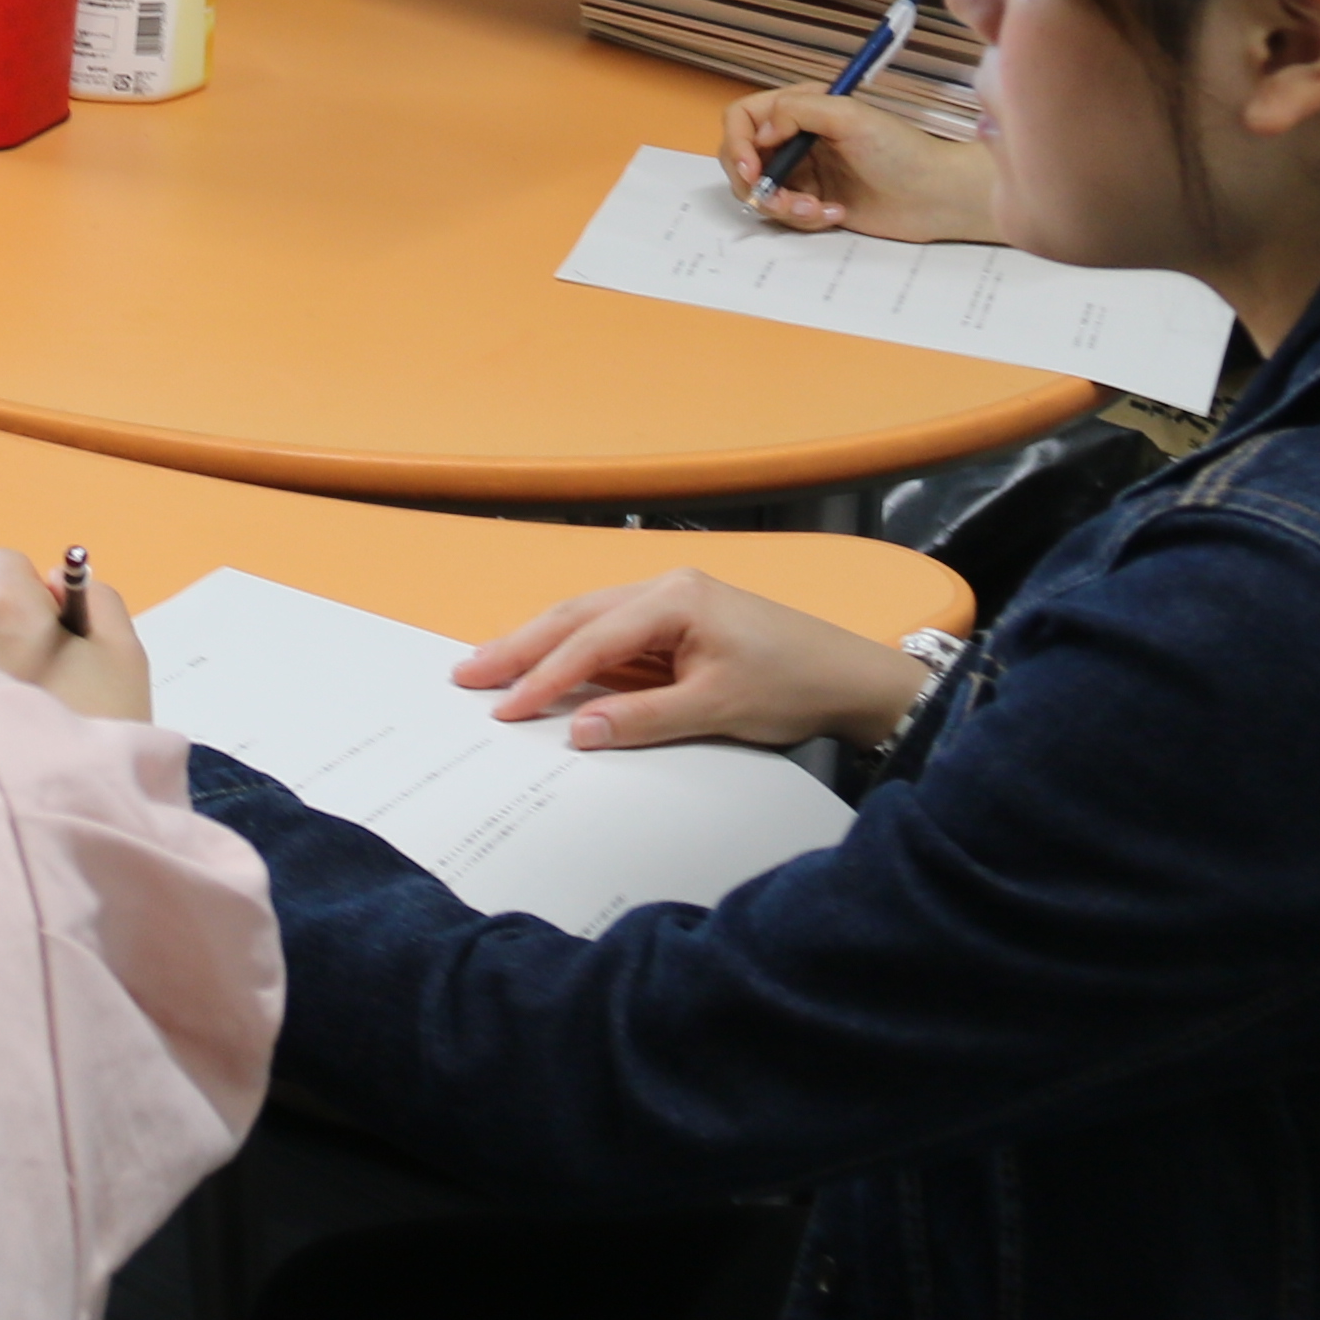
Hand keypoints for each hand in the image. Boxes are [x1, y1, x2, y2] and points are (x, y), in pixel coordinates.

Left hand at [0, 544, 157, 724]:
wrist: (66, 814)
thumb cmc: (103, 729)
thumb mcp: (126, 654)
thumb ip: (97, 600)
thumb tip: (55, 578)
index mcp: (7, 611)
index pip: (2, 563)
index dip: (33, 589)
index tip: (55, 626)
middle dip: (15, 628)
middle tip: (52, 679)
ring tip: (30, 713)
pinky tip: (6, 732)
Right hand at [456, 571, 927, 755]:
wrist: (854, 679)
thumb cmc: (794, 684)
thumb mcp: (717, 709)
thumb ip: (643, 718)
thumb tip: (580, 731)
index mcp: (675, 598)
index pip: (591, 640)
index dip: (544, 677)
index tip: (505, 707)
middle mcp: (667, 588)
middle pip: (577, 616)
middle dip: (520, 646)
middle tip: (466, 673)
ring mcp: (672, 603)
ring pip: (589, 622)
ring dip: (540, 647)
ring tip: (489, 668)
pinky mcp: (679, 624)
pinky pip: (613, 637)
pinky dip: (575, 654)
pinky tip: (547, 670)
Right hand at [720, 84, 1003, 243]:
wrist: (935, 197)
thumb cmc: (901, 151)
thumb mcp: (850, 117)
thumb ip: (798, 111)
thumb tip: (759, 133)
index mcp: (803, 109)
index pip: (745, 117)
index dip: (738, 142)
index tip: (751, 168)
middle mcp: (797, 138)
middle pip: (743, 158)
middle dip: (756, 183)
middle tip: (777, 199)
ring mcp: (804, 172)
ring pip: (761, 191)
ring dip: (781, 205)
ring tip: (817, 209)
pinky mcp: (813, 202)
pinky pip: (785, 214)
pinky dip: (802, 217)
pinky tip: (835, 213)